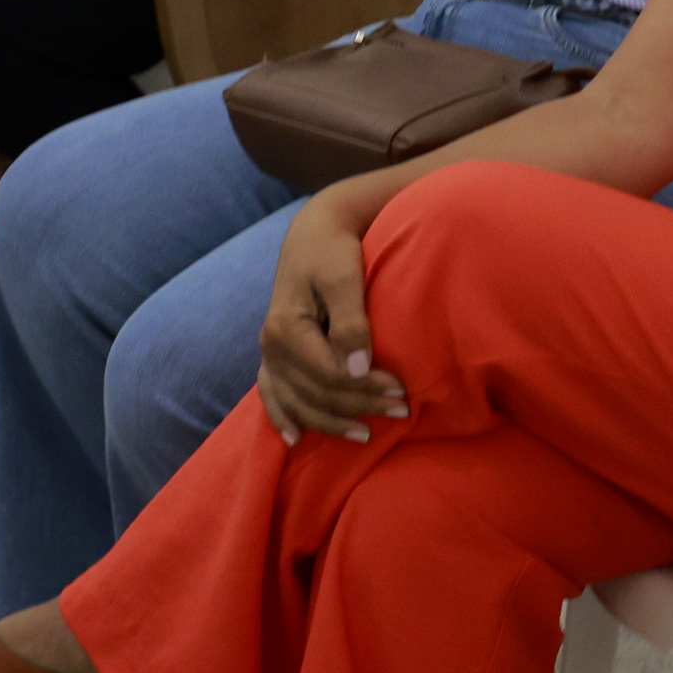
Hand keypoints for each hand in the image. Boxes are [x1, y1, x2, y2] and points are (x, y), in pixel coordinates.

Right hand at [257, 196, 404, 442]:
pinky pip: (273, 395)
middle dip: (360, 406)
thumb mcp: (344, 277)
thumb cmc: (333, 251)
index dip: (367, 389)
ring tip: (367, 435)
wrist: (314, 233)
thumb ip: (351, 322)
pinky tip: (296, 439)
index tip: (403, 392)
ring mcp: (269, 354)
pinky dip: (284, 418)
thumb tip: (356, 370)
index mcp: (285, 327)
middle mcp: (271, 346)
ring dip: (331, 423)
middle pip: (317, 393)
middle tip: (402, 411)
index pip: (329, 374)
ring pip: (298, 402)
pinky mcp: (274, 355)